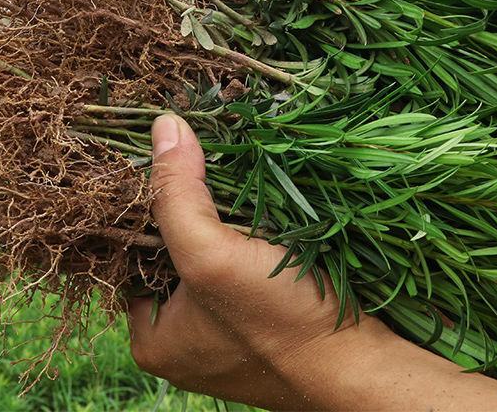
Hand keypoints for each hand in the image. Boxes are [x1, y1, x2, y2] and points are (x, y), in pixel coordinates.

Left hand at [127, 114, 496, 409]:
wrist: (368, 370)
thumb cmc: (282, 322)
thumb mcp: (211, 255)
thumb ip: (176, 194)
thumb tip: (163, 125)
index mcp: (151, 338)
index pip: (128, 252)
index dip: (139, 205)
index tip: (153, 158)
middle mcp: (181, 337)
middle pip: (168, 249)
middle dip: (183, 206)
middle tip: (192, 155)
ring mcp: (222, 328)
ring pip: (206, 249)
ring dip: (217, 214)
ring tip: (220, 167)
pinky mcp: (258, 315)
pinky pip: (237, 259)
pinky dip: (243, 230)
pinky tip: (252, 201)